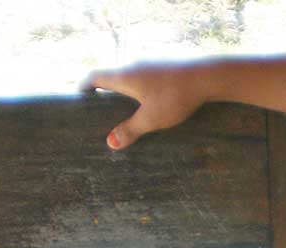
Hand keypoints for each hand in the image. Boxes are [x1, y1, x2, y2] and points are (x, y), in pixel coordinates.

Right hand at [79, 61, 212, 148]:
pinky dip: (142, 90)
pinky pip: (147, 79)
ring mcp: (151, 65)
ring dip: (125, 92)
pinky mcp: (166, 68)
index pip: (95, 77)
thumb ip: (130, 130)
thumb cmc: (175, 98)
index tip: (79, 98)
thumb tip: (110, 143)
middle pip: (112, 77)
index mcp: (124, 77)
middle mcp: (134, 67)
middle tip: (101, 110)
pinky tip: (151, 104)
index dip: (84, 87)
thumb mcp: (151, 119)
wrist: (206, 77)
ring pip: (131, 78)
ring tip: (126, 111)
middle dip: (105, 93)